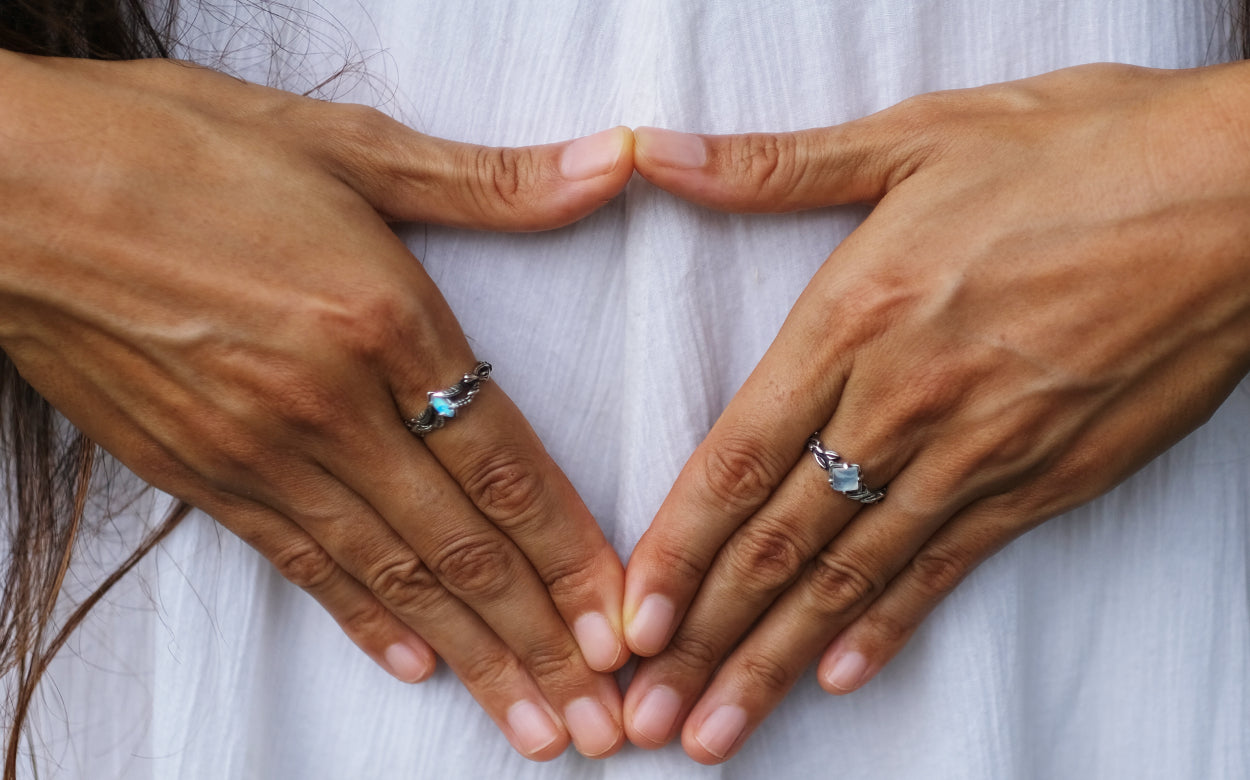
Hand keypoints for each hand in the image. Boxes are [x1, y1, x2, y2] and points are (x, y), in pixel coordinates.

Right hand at [0, 52, 633, 759]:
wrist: (6, 190)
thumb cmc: (171, 150)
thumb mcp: (343, 142)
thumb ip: (489, 178)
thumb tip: (613, 163)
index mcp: (380, 319)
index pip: (506, 466)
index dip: (573, 557)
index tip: (624, 628)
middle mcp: (329, 406)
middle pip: (461, 548)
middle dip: (542, 645)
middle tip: (601, 723)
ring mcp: (260, 452)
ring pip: (393, 578)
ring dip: (474, 661)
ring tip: (534, 728)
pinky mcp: (201, 475)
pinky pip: (302, 564)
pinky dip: (366, 622)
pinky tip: (416, 667)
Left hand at [621, 62, 1249, 761]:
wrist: (1244, 194)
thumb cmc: (1083, 152)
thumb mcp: (916, 136)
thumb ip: (772, 164)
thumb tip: (652, 151)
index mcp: (856, 317)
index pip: (737, 460)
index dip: (675, 551)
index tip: (626, 623)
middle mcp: (905, 402)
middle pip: (781, 541)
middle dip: (705, 636)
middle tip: (649, 714)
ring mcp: (979, 451)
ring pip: (853, 575)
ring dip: (774, 659)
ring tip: (720, 732)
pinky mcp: (1047, 479)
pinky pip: (948, 569)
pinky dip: (889, 628)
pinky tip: (840, 677)